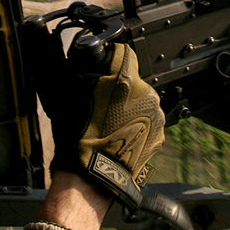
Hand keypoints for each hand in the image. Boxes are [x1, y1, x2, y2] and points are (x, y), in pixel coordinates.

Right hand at [44, 42, 165, 207]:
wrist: (92, 175)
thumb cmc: (79, 137)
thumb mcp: (69, 93)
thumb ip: (82, 69)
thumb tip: (83, 53)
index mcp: (125, 77)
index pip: (124, 54)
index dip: (111, 62)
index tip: (102, 72)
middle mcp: (146, 93)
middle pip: (134, 80)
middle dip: (120, 88)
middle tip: (101, 105)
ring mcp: (156, 115)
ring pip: (142, 102)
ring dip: (130, 108)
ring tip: (109, 124)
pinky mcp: (160, 135)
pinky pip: (149, 122)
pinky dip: (137, 126)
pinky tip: (119, 135)